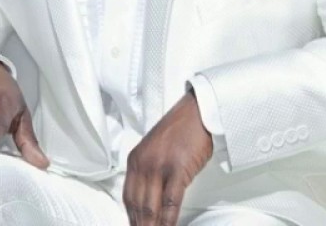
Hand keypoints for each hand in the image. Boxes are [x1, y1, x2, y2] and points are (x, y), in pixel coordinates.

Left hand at [123, 91, 213, 225]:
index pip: (128, 197)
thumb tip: (149, 197)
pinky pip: (171, 201)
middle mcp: (143, 164)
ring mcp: (159, 167)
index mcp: (135, 160)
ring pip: (151, 207)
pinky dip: (168, 219)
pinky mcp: (177, 169)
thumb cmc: (181, 130)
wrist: (198, 111)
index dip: (131, 217)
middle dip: (140, 225)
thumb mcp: (155, 149)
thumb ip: (148, 171)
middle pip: (137, 205)